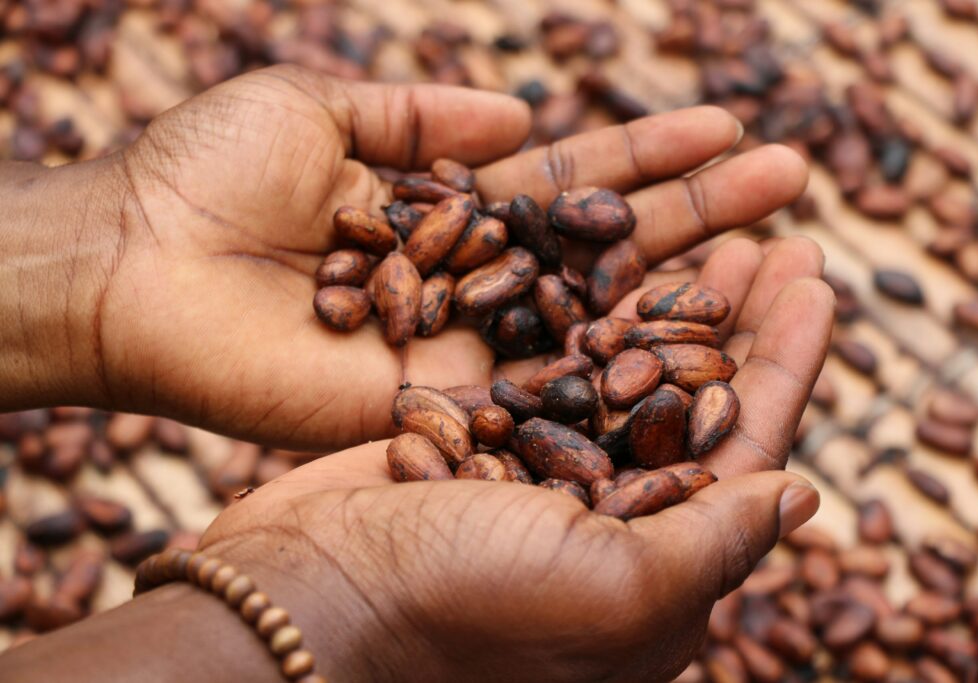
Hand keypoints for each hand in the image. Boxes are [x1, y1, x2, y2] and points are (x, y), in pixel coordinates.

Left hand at [19, 64, 808, 450]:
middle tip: (790, 177)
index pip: (571, 183)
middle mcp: (472, 281)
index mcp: (447, 207)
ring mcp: (464, 345)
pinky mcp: (439, 402)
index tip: (727, 126)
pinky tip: (699, 345)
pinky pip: (541, 385)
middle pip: (604, 250)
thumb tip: (520, 115)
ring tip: (779, 245)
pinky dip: (618, 368)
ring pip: (594, 318)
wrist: (132, 267)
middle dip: (698, 212)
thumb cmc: (207, 174)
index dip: (648, 156)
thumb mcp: (318, 107)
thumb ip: (422, 116)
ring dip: (685, 286)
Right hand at [200, 246, 832, 680]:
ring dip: (669, 306)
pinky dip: (588, 314)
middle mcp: (607, 524)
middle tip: (773, 242)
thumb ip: (714, 543)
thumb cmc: (465, 610)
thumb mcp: (617, 593)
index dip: (787, 365)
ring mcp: (540, 477)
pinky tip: (611, 264)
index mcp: (656, 572)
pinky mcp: (480, 439)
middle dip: (737, 323)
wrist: (310, 597)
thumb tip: (801, 492)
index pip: (748, 452)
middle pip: (694, 402)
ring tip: (708, 239)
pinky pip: (554, 366)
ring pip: (627, 374)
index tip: (816, 283)